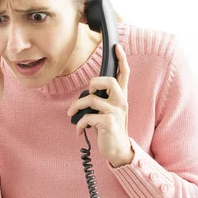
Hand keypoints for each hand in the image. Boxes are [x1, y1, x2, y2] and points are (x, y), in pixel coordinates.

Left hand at [67, 44, 133, 166]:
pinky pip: (87, 117)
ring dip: (77, 107)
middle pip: (109, 81)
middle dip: (94, 83)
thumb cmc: (109, 129)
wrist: (117, 150)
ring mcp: (116, 112)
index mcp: (121, 97)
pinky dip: (79, 124)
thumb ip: (101, 100)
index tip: (117, 46)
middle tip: (88, 94)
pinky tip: (79, 130)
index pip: (124, 74)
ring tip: (72, 115)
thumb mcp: (106, 112)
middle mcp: (121, 102)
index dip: (121, 59)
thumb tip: (87, 94)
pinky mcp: (109, 123)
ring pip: (91, 99)